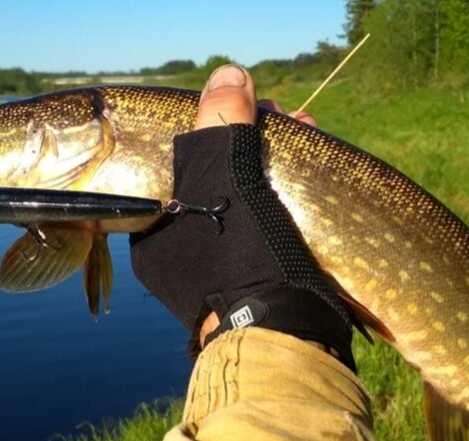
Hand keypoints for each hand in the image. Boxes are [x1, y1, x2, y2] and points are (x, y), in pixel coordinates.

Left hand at [129, 65, 355, 369]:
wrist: (285, 338)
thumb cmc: (241, 257)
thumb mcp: (226, 180)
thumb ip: (222, 126)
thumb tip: (226, 75)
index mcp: (156, 236)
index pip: (184, 165)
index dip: (221, 132)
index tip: (255, 113)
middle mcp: (180, 260)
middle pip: (218, 184)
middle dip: (256, 146)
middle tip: (292, 123)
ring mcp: (218, 280)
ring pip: (245, 207)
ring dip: (277, 170)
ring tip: (310, 139)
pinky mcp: (256, 292)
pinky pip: (266, 235)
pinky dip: (287, 207)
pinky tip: (312, 184)